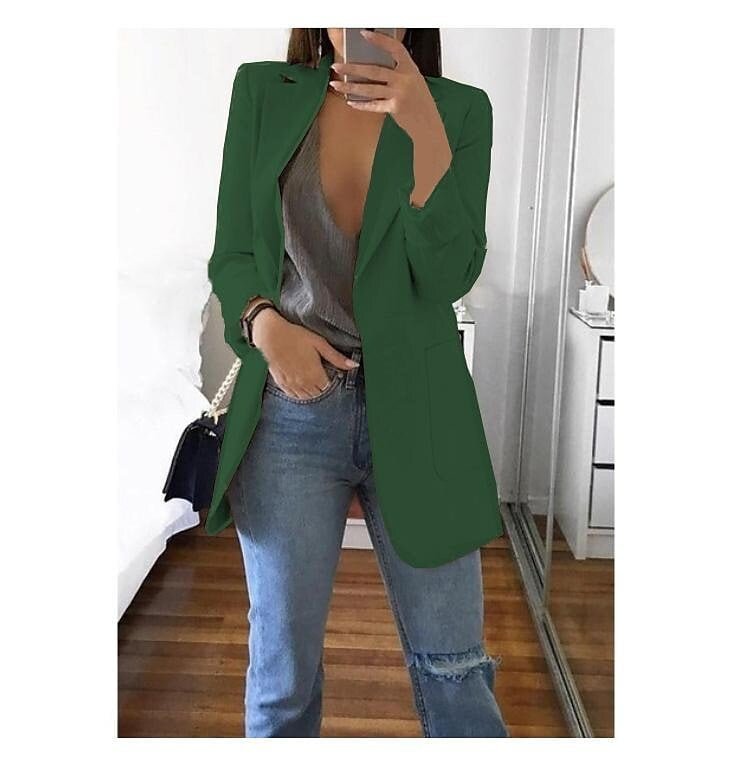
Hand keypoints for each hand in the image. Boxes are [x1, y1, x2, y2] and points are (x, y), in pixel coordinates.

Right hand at [252, 310, 358, 398]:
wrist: (271, 335)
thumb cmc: (296, 336)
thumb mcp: (320, 343)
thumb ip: (336, 357)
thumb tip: (354, 366)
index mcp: (315, 374)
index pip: (328, 388)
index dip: (332, 383)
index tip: (332, 376)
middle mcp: (304, 383)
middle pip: (318, 394)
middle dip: (322, 389)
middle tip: (323, 378)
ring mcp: (292, 384)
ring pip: (306, 397)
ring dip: (311, 393)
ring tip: (313, 382)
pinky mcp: (281, 382)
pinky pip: (293, 395)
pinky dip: (299, 394)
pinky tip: (301, 386)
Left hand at [329, 30, 452, 206]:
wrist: (428, 124)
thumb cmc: (420, 103)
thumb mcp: (414, 82)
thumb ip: (398, 74)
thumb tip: (373, 70)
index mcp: (410, 69)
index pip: (395, 48)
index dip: (379, 40)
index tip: (364, 34)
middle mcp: (404, 79)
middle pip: (373, 70)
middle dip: (352, 68)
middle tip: (337, 66)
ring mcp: (399, 94)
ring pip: (369, 88)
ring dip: (350, 86)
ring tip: (336, 84)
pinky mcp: (395, 108)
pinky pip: (373, 105)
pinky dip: (360, 104)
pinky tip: (350, 102)